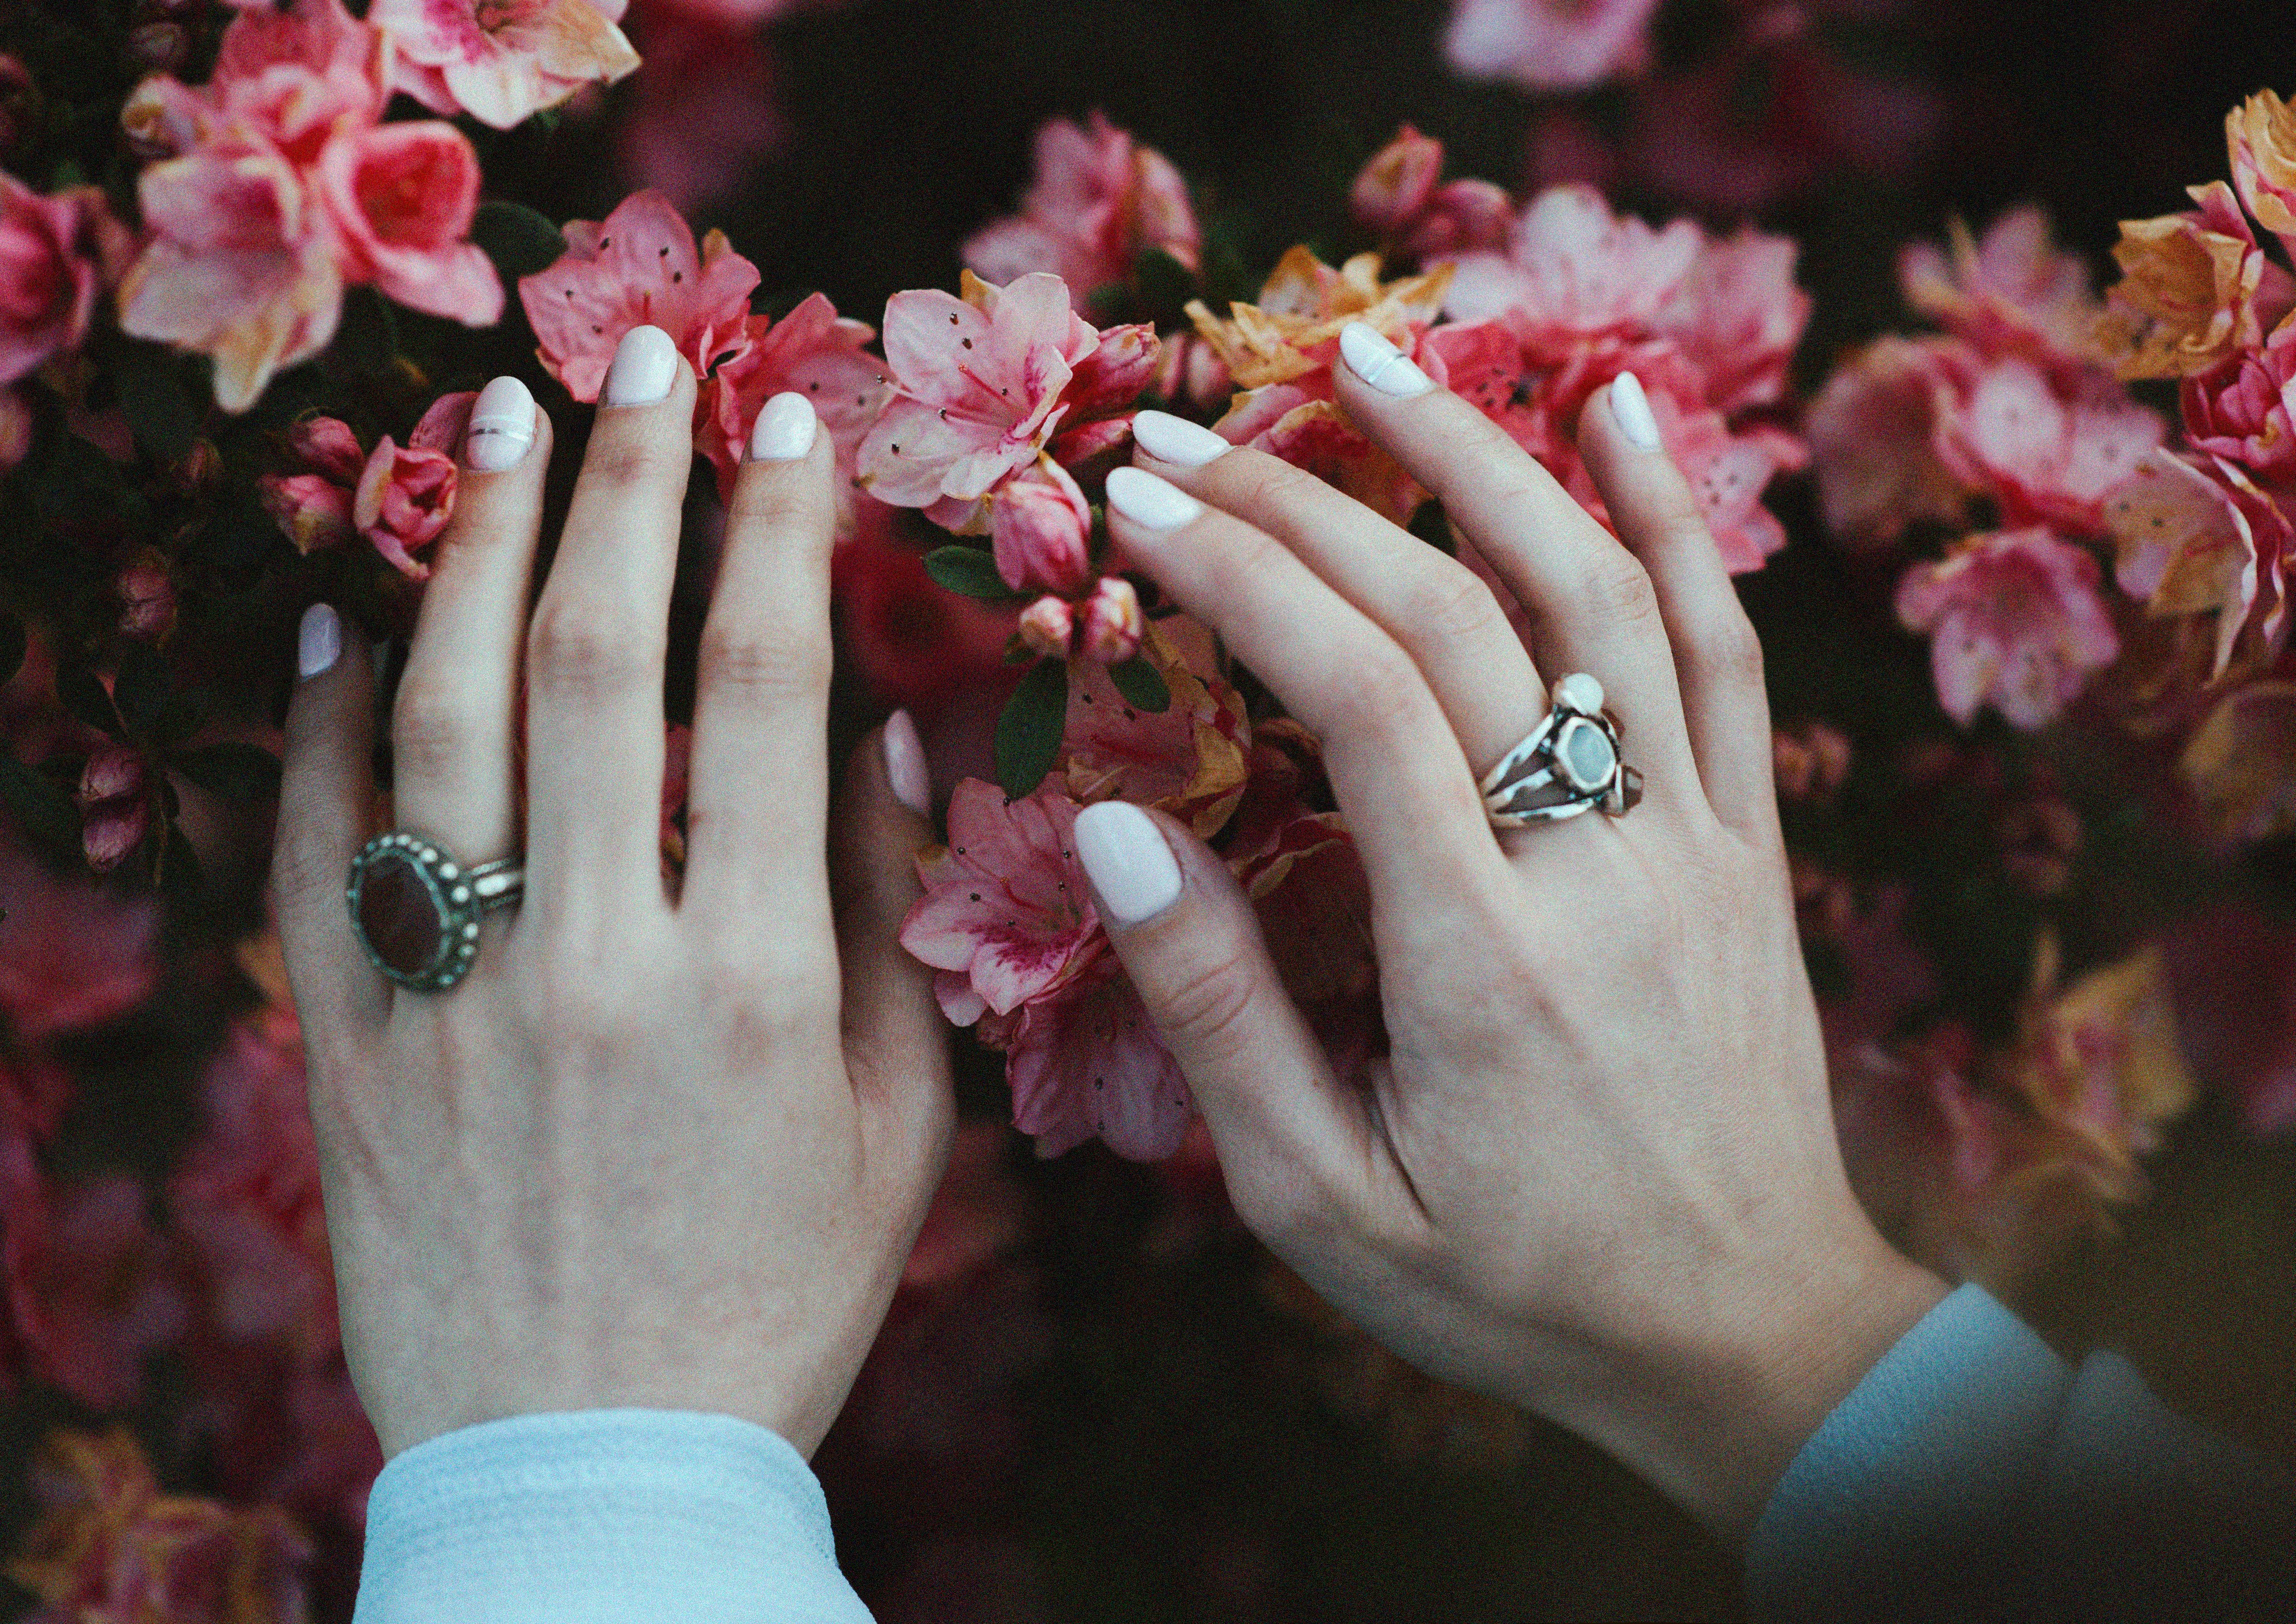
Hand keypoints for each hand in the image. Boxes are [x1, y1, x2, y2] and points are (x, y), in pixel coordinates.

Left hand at [270, 327, 953, 1459]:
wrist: (592, 1465)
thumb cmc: (778, 1295)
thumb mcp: (895, 1126)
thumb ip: (888, 920)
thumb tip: (877, 728)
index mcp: (754, 978)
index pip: (765, 689)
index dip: (779, 530)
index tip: (791, 422)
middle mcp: (595, 961)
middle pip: (592, 660)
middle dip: (622, 482)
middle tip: (638, 354)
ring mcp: (451, 997)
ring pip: (437, 719)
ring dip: (467, 548)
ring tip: (490, 422)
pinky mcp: (345, 1045)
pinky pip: (311, 848)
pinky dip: (316, 717)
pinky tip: (341, 609)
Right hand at [1088, 329, 1949, 1540]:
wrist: (1751, 1340)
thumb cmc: (1518, 1287)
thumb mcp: (1325, 1205)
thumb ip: (1219, 1020)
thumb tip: (1119, 838)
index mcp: (1481, 961)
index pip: (1358, 697)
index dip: (1243, 573)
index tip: (1140, 504)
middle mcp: (1601, 869)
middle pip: (1456, 619)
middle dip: (1307, 505)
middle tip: (1186, 442)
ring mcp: (1695, 841)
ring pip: (1599, 594)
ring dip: (1482, 456)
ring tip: (1374, 358)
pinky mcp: (1749, 842)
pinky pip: (1724, 650)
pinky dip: (1674, 517)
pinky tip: (1617, 411)